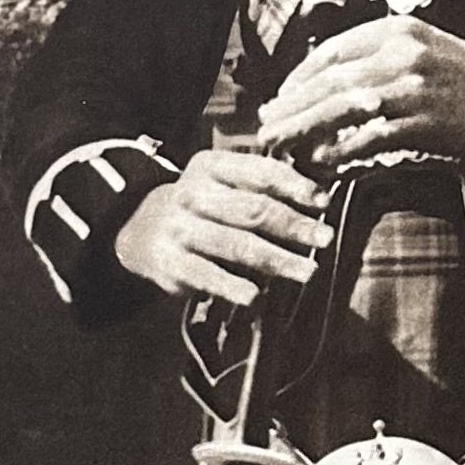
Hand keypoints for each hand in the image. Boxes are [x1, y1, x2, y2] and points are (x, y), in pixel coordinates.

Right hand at [113, 145, 330, 308]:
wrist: (139, 228)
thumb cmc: (202, 206)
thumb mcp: (221, 183)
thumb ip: (260, 187)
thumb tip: (320, 200)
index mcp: (211, 166)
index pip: (257, 172)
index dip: (293, 185)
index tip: (322, 201)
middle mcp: (192, 193)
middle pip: (251, 210)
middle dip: (293, 225)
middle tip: (325, 238)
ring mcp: (179, 228)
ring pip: (235, 245)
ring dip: (276, 260)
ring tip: (307, 272)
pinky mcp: (170, 262)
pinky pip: (206, 275)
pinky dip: (231, 287)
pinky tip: (255, 298)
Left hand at [255, 19, 464, 170]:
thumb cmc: (464, 74)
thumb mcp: (420, 48)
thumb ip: (376, 58)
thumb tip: (327, 83)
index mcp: (395, 32)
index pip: (331, 52)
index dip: (297, 78)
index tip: (278, 99)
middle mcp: (401, 54)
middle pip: (329, 81)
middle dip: (290, 106)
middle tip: (264, 127)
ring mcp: (414, 88)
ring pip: (343, 108)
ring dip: (305, 129)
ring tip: (280, 145)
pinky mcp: (426, 122)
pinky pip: (372, 137)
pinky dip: (344, 150)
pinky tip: (323, 161)